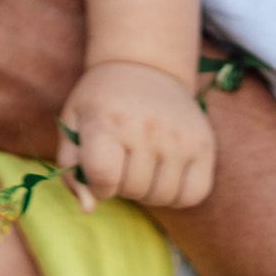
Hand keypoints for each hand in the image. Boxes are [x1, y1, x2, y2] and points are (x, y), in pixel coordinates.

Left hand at [58, 60, 214, 210]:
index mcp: (107, 120)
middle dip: (122, 186)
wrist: (145, 66)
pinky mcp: (204, 143)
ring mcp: (179, 136)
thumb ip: (71, 170)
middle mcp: (146, 127)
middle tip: (123, 162)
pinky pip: (193, 194)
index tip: (99, 171)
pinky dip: (177, 195)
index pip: (103, 176)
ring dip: (148, 192)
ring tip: (143, 167)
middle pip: (132, 190)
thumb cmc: (103, 102)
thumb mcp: (74, 125)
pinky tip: (166, 174)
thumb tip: (88, 209)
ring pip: (162, 197)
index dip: (98, 185)